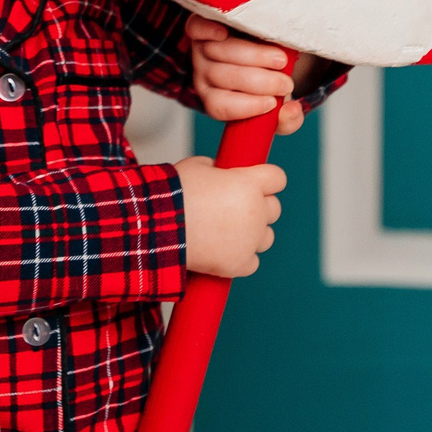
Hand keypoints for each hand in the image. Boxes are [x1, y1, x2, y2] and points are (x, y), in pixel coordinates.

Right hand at [173, 154, 286, 277]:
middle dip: (258, 207)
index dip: (265, 180)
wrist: (153, 227)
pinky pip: (252, 262)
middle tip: (234, 208)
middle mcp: (256, 212)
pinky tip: (222, 251)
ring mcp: (250, 240)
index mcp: (249, 184)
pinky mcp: (240, 264)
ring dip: (252, 234)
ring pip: (266, 236)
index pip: (278, 178)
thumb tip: (221, 174)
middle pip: (274, 208)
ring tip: (226, 232)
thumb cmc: (172, 194)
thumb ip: (218, 170)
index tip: (254, 183)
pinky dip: (240, 258)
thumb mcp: (196, 166)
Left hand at [186, 13, 308, 134]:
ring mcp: (201, 47)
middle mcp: (204, 73)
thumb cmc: (265, 76)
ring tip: (281, 60)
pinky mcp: (199, 25)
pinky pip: (195, 28)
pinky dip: (209, 30)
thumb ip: (287, 118)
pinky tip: (225, 33)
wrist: (256, 42)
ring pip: (217, 52)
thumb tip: (291, 110)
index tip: (272, 103)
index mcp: (215, 97)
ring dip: (251, 56)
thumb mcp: (277, 101)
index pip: (219, 106)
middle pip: (221, 77)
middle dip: (257, 82)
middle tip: (285, 83)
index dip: (244, 106)